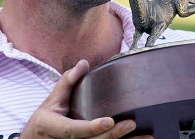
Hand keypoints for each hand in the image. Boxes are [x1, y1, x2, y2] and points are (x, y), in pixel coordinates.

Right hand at [21, 60, 152, 138]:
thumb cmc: (47, 117)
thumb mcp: (52, 98)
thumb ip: (68, 81)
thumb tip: (84, 63)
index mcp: (52, 127)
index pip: (73, 130)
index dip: (91, 128)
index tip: (109, 121)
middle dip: (112, 135)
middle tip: (131, 124)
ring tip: (146, 137)